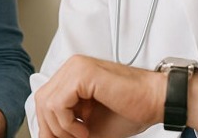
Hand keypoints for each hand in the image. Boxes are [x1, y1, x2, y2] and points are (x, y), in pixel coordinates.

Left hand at [33, 55, 165, 137]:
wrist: (156, 101)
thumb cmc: (130, 110)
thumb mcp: (89, 124)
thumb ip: (66, 127)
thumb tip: (45, 137)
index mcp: (74, 74)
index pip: (45, 99)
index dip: (48, 125)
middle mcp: (73, 66)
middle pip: (41, 100)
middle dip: (51, 128)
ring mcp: (77, 67)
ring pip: (46, 102)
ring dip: (60, 127)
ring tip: (82, 133)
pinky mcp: (83, 73)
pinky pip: (57, 103)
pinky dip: (66, 122)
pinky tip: (84, 128)